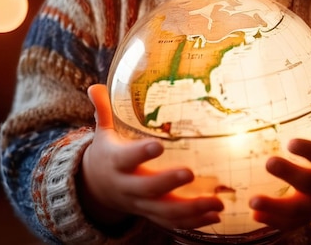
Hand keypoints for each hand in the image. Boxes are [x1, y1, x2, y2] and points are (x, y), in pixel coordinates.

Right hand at [78, 84, 223, 231]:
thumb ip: (103, 110)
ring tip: (216, 203)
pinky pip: (173, 223)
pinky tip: (216, 215)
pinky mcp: (152, 214)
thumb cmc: (106, 154)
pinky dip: (195, 222)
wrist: (96, 190)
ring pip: (165, 212)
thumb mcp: (102, 133)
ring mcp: (141, 204)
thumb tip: (94, 86)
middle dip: (169, 182)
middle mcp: (128, 187)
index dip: (140, 154)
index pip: (126, 159)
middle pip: (148, 189)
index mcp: (116, 163)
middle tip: (190, 172)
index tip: (157, 145)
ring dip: (191, 209)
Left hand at [249, 82, 310, 231]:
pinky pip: (290, 224)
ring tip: (252, 202)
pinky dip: (274, 223)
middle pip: (310, 184)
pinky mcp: (308, 217)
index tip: (291, 142)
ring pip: (297, 210)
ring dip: (274, 208)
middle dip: (289, 175)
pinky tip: (253, 217)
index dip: (309, 151)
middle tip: (268, 162)